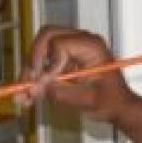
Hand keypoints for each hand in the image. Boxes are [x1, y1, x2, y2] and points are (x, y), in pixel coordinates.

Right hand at [17, 26, 136, 123]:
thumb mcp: (84, 98)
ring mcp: (73, 46)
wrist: (118, 106)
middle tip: (27, 83)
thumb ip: (59, 91)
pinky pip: (44, 60)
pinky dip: (35, 76)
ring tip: (24, 96)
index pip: (59, 43)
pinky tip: (29, 96)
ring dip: (30, 70)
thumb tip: (33, 87)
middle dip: (33, 59)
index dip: (48, 63)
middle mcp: (82, 40)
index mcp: (92, 46)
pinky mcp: (66, 57)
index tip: (44, 83)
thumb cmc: (110, 100)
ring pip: (41, 48)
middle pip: (47, 36)